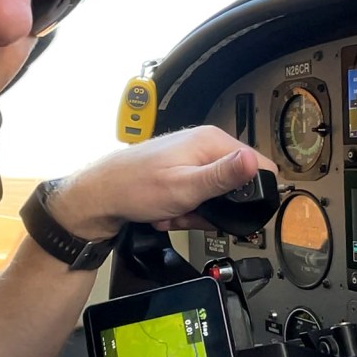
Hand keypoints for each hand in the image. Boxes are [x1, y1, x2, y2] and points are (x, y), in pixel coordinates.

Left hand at [47, 126, 276, 239]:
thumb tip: (254, 161)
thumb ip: (222, 176)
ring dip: (197, 211)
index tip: (234, 211)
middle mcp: (203, 144)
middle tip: (195, 214)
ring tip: (176, 213)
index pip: (258, 165)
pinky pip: (196, 195)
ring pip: (214, 194)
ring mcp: (190, 157)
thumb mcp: (186, 187)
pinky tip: (167, 213)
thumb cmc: (134, 188)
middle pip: (235, 183)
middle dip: (217, 207)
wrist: (98, 196)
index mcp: (211, 141)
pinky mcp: (180, 170)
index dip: (252, 194)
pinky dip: (184, 209)